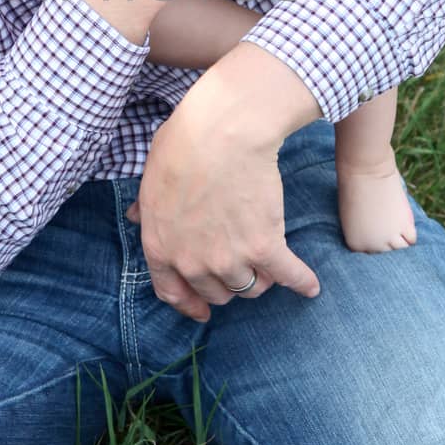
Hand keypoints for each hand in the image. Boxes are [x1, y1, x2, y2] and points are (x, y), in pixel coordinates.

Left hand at [127, 44, 322, 320]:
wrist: (222, 132)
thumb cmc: (183, 145)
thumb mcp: (149, 178)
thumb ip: (145, 207)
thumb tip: (133, 218)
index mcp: (160, 247)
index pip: (172, 291)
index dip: (189, 304)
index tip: (203, 312)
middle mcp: (192, 262)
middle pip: (216, 292)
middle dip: (227, 282)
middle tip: (240, 265)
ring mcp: (229, 259)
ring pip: (251, 287)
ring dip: (261, 278)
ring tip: (270, 263)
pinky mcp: (265, 248)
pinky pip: (289, 276)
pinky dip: (302, 282)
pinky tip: (311, 287)